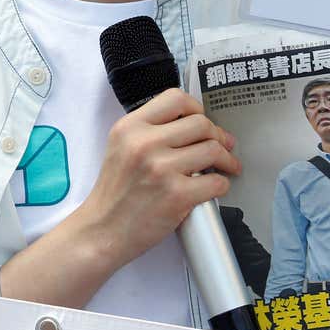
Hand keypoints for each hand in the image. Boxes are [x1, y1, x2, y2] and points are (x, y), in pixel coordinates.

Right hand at [71, 88, 240, 268]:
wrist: (103, 230)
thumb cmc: (115, 194)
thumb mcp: (121, 148)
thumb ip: (148, 131)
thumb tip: (191, 125)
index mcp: (130, 128)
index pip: (175, 99)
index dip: (197, 108)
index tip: (203, 121)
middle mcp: (144, 143)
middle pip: (201, 124)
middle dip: (218, 136)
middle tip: (223, 146)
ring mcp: (161, 169)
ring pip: (213, 150)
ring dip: (227, 159)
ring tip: (226, 167)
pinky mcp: (176, 195)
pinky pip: (216, 182)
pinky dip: (222, 185)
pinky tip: (214, 187)